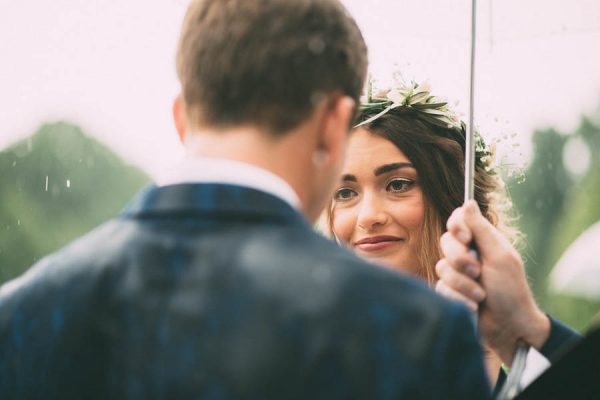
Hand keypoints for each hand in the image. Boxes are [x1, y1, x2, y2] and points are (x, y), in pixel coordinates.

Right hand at [435, 200, 550, 364]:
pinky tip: (473, 306)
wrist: (509, 328)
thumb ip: (481, 229)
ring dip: (464, 284)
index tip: (465, 238)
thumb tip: (468, 201)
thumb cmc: (511, 291)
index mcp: (481, 241)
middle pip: (446, 242)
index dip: (457, 226)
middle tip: (477, 271)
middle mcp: (466, 254)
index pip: (457, 220)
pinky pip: (441, 288)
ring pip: (442, 268)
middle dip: (460, 259)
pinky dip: (459, 298)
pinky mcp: (449, 292)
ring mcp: (457, 274)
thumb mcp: (499, 256)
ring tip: (481, 295)